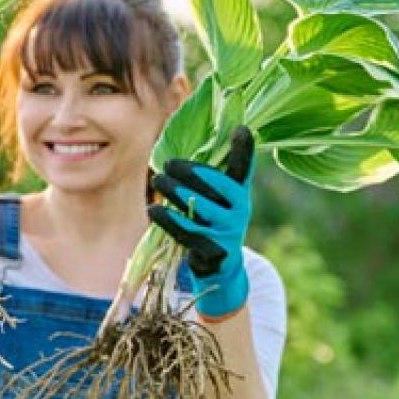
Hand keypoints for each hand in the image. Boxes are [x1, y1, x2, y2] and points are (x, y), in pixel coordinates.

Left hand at [147, 127, 255, 320]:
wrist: (218, 269)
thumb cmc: (207, 224)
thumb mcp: (212, 201)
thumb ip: (201, 180)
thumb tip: (171, 152)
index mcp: (239, 193)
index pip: (243, 169)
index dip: (243, 149)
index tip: (242, 129)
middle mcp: (240, 210)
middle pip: (216, 185)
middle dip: (189, 171)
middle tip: (167, 164)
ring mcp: (229, 232)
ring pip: (200, 206)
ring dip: (175, 191)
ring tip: (157, 180)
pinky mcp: (214, 251)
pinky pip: (188, 232)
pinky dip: (169, 220)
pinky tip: (154, 211)